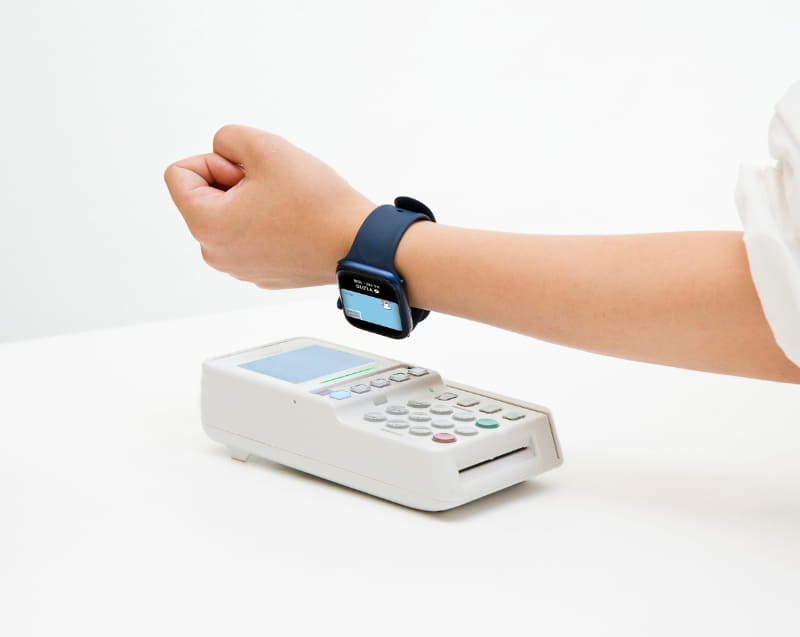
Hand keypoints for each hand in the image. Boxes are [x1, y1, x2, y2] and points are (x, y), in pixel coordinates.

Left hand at [164, 125, 374, 287]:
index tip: (252, 173)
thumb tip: (222, 153)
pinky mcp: (263, 275)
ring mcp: (240, 269)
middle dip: (234, 183)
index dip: (216, 161)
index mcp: (206, 226)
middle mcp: (215, 254)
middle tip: (275, 187)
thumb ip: (228, 137)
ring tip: (289, 206)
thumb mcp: (266, 146)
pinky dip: (268, 225)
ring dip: (251, 203)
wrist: (360, 244)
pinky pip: (251, 238)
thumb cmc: (316, 201)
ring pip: (230, 217)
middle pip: (204, 197)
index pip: (179, 174)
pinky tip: (297, 225)